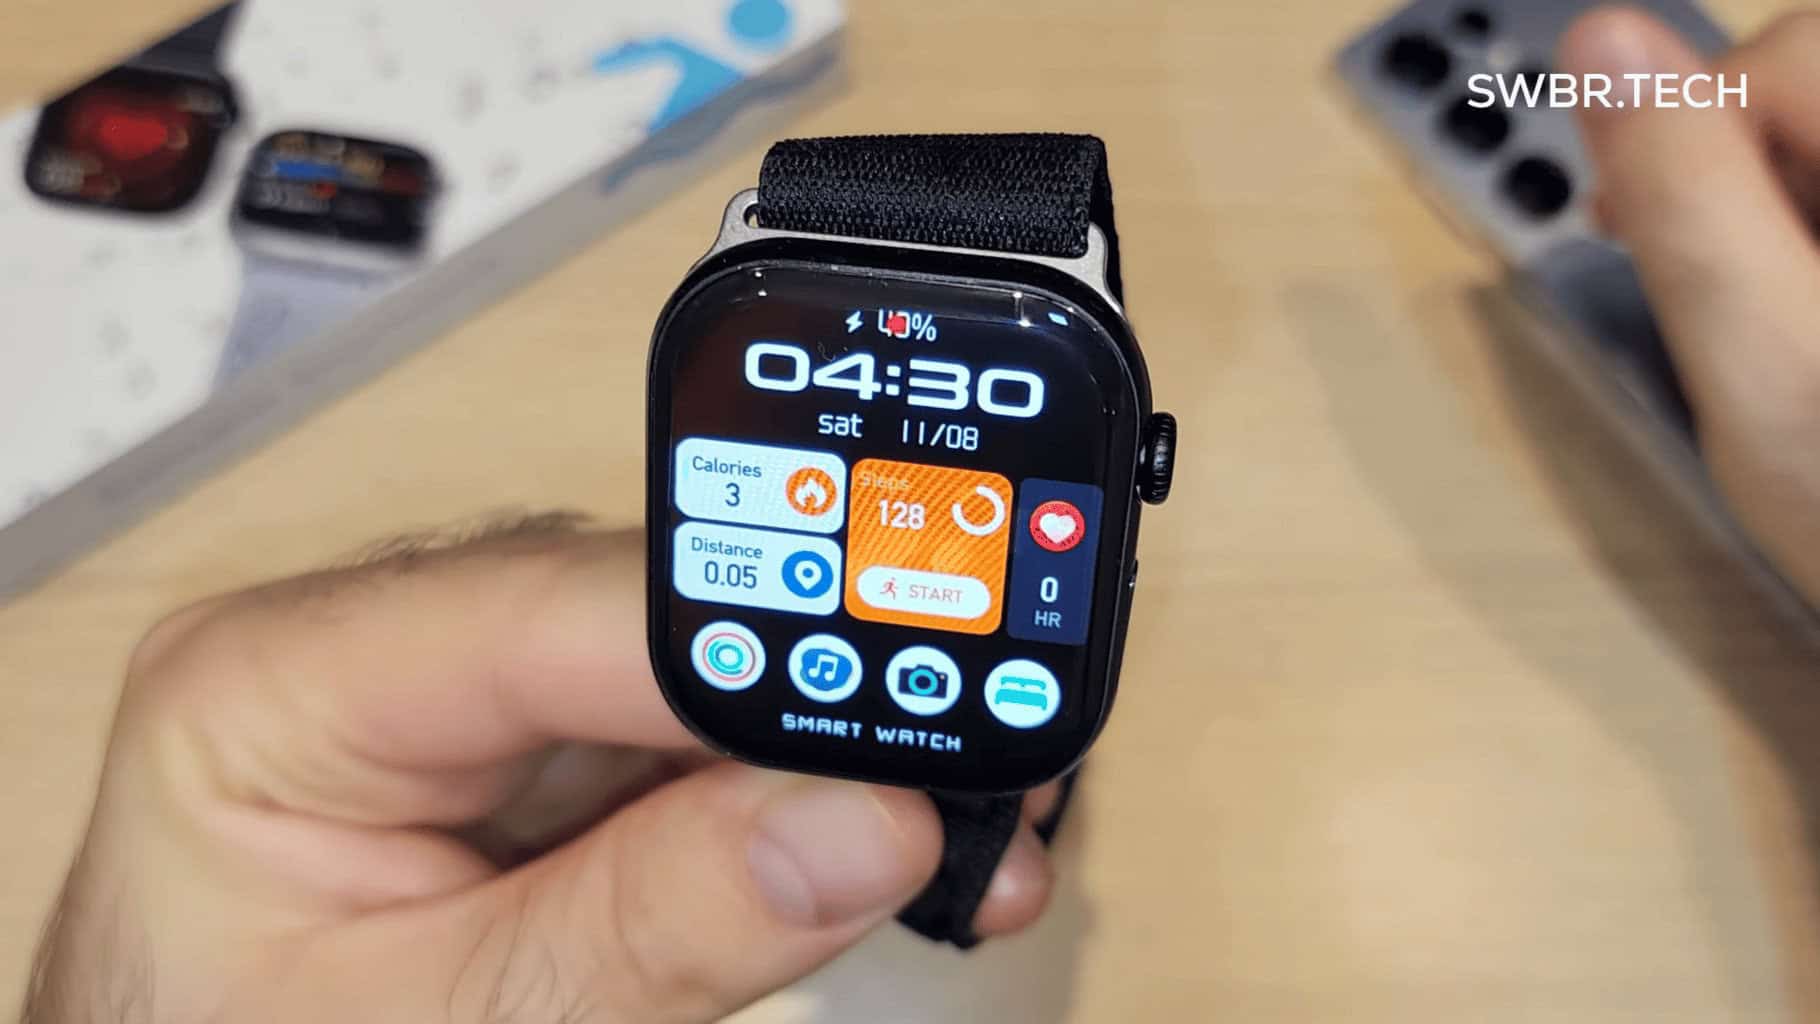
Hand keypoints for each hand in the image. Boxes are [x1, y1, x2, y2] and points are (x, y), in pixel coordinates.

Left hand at [24, 523, 1057, 1022]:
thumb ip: (642, 930)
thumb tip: (860, 822)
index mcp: (283, 683)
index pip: (541, 610)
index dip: (740, 644)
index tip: (903, 703)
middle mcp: (390, 657)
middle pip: (646, 624)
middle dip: (821, 703)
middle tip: (984, 749)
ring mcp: (477, 714)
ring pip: (704, 687)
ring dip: (842, 761)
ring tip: (975, 825)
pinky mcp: (546, 773)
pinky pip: (703, 759)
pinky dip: (808, 807)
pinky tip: (902, 842)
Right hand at [1561, 8, 1819, 603]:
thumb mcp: (1765, 369)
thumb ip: (1685, 198)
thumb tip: (1602, 41)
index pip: (1798, 53)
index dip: (1699, 132)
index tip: (1656, 240)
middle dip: (1756, 173)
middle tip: (1724, 297)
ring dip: (1793, 213)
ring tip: (1790, 329)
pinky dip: (1818, 248)